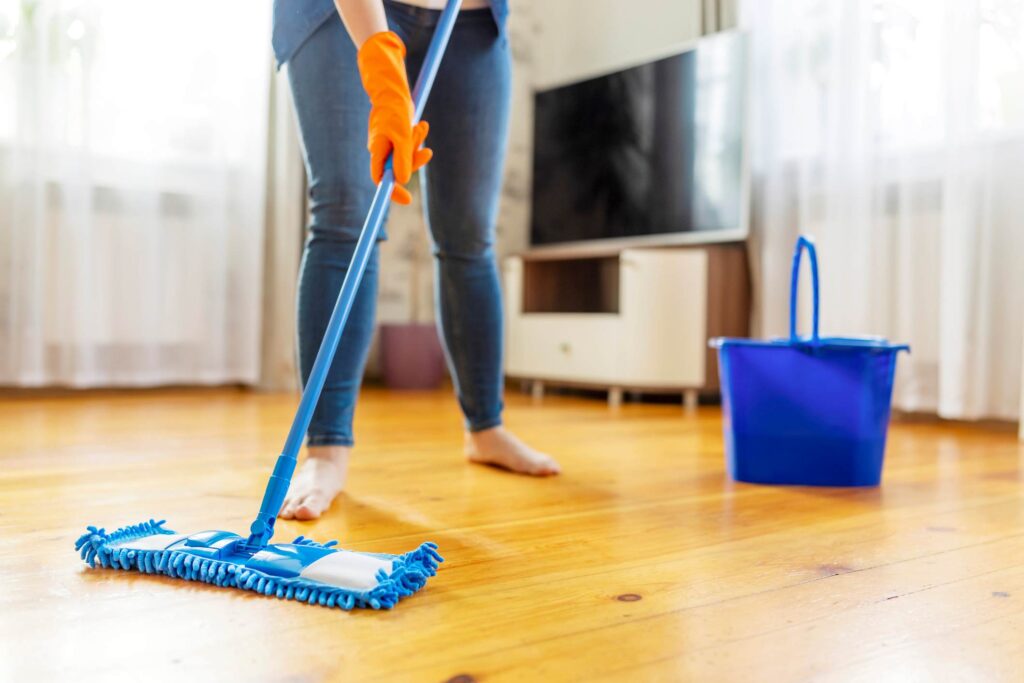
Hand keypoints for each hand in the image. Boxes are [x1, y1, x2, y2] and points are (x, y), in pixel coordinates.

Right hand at [357, 31, 431, 203]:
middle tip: (427, 152)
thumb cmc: (394, 110)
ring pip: (408, 156)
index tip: (406, 200)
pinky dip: (418, 138)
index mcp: (377, 151)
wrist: (393, 89)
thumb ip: (402, 158)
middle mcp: (381, 151)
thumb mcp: (402, 136)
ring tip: (422, 126)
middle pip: (399, 169)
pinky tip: (422, 125)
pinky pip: (411, 146)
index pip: (380, 179)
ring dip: (418, 144)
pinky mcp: (398, 139)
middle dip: (415, 161)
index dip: (392, 191)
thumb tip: (402, 180)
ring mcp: (389, 145)